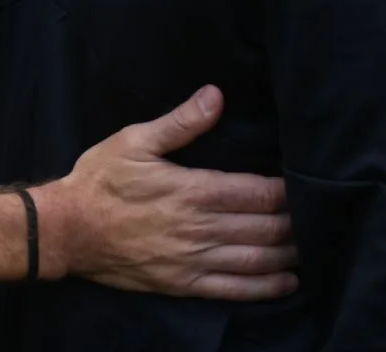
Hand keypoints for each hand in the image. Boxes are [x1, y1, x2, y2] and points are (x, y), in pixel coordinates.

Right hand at [37, 86, 297, 299]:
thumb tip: (215, 96)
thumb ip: (180, 122)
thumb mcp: (135, 140)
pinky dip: (266, 287)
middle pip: (265, 227)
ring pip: (256, 259)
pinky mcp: (184, 284)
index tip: (305, 183)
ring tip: (310, 245)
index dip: (288, 191)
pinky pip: (235, 290)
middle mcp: (200, 229)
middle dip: (295, 222)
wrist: (67, 230)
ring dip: (288, 253)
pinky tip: (287, 281)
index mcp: (193, 190)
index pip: (258, 192)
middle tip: (318, 215)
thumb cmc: (100, 180)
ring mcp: (193, 260)